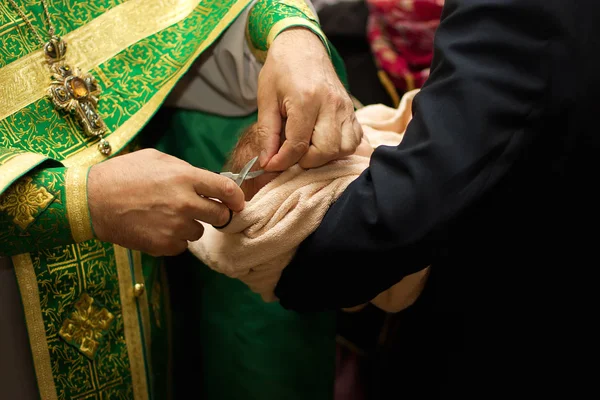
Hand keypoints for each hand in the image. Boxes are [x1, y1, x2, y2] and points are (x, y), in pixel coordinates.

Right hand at [87, 149, 244, 255]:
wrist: (91, 201)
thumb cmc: (122, 174)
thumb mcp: (156, 158)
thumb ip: (185, 170)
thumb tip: (205, 181)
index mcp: (186, 177)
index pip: (227, 190)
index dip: (236, 198)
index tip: (237, 202)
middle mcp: (185, 203)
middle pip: (221, 216)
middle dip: (218, 214)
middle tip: (207, 211)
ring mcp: (175, 227)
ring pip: (199, 232)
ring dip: (190, 226)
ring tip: (167, 216)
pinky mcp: (164, 245)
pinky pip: (181, 245)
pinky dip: (174, 239)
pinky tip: (157, 228)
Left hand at [257, 28, 362, 170]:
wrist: (302, 45)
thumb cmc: (280, 70)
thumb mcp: (266, 99)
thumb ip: (267, 133)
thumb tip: (267, 161)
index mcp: (306, 99)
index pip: (298, 144)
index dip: (282, 161)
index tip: (271, 164)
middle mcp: (330, 104)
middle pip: (325, 151)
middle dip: (306, 161)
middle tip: (291, 155)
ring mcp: (345, 107)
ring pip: (343, 148)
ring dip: (325, 156)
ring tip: (308, 149)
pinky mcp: (352, 109)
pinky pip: (355, 140)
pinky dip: (340, 148)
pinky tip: (324, 142)